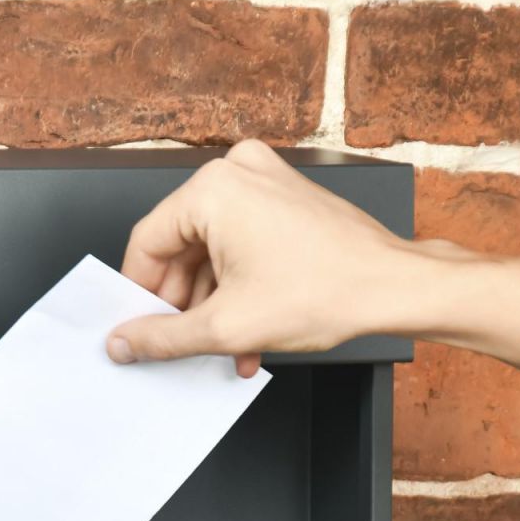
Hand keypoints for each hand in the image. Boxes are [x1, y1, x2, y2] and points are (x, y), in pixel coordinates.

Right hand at [109, 139, 459, 376]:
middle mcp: (238, 172)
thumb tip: (125, 341)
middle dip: (181, 304)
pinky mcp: (284, 199)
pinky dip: (237, 286)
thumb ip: (162, 336)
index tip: (135, 325)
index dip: (138, 294)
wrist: (394, 288)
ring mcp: (265, 182)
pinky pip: (240, 244)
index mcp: (214, 189)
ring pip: (212, 251)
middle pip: (180, 248)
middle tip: (175, 342)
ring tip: (220, 348)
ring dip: (212, 304)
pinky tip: (243, 330)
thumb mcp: (226, 326)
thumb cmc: (330, 289)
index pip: (147, 243)